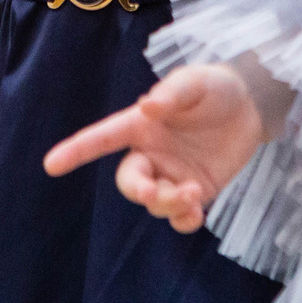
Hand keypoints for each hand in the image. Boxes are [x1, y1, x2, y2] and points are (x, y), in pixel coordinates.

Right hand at [42, 64, 264, 233]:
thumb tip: (148, 106)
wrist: (251, 105)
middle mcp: (151, 153)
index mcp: (140, 124)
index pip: (102, 138)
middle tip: (158, 192)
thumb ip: (172, 93)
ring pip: (155, 202)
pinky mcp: (195, 191)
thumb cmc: (214, 87)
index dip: (76, 150)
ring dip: (169, 203)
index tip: (50, 165)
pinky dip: (183, 221)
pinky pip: (179, 216)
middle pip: (128, 182)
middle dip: (138, 192)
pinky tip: (197, 213)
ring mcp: (172, 174)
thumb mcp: (195, 82)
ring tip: (195, 192)